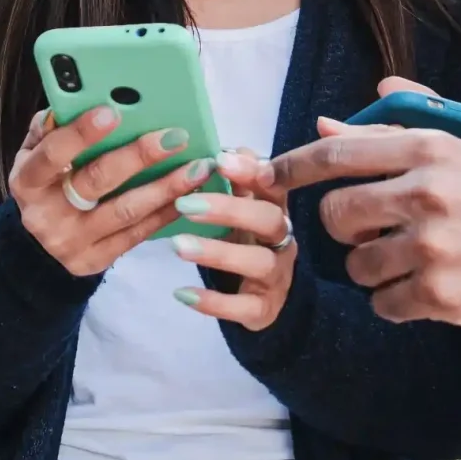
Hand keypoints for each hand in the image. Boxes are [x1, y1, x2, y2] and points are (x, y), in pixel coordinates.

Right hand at [9, 106, 215, 276]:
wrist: (36, 248)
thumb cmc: (46, 184)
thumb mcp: (35, 156)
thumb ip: (52, 129)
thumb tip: (80, 98)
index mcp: (27, 181)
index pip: (52, 154)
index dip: (81, 133)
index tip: (114, 110)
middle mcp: (45, 215)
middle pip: (96, 182)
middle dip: (139, 156)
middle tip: (175, 136)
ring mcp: (70, 243)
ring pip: (125, 211)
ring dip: (166, 187)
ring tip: (198, 166)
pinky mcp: (94, 261)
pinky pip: (137, 235)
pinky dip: (167, 212)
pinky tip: (191, 194)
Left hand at [166, 151, 293, 330]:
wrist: (263, 299)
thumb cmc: (247, 242)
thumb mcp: (242, 210)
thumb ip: (235, 183)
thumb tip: (224, 150)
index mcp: (274, 208)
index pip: (272, 184)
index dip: (251, 172)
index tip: (219, 161)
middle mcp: (282, 240)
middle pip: (268, 220)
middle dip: (228, 209)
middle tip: (185, 204)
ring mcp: (276, 276)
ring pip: (257, 262)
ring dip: (217, 252)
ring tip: (178, 245)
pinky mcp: (263, 309)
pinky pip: (243, 307)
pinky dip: (214, 301)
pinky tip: (182, 293)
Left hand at [264, 77, 460, 327]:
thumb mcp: (457, 150)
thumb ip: (389, 135)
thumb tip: (322, 125)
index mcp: (429, 149)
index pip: (337, 154)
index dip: (290, 167)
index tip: (262, 176)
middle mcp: (426, 193)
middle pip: (336, 214)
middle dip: (344, 228)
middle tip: (372, 230)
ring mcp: (432, 246)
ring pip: (356, 263)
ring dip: (373, 267)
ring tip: (412, 260)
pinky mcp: (439, 294)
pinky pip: (382, 302)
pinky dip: (396, 301)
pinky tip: (428, 288)